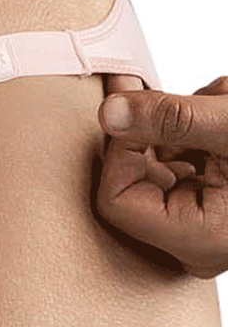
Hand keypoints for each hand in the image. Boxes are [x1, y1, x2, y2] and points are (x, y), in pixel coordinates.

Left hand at [95, 74, 227, 278]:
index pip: (117, 201)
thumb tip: (109, 113)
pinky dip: (195, 127)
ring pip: (155, 163)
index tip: (131, 104)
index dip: (119, 150)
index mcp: (200, 240)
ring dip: (179, 121)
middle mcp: (196, 242)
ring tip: (221, 102)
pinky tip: (224, 107)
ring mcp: (203, 223)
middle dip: (152, 128)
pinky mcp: (212, 200)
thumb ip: (171, 120)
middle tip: (153, 85)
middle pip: (131, 180)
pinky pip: (179, 159)